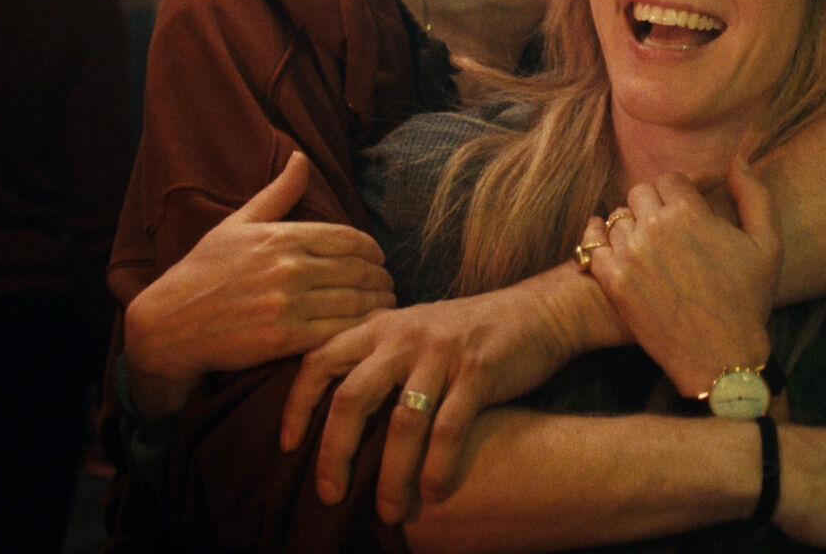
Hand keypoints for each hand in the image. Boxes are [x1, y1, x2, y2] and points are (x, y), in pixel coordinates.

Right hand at [124, 152, 395, 419]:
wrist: (167, 325)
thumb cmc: (203, 272)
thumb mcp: (237, 224)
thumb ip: (277, 193)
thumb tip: (302, 156)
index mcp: (280, 236)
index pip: (349, 238)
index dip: (373, 250)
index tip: (378, 258)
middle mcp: (287, 267)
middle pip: (358, 270)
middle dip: (381, 277)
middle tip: (389, 284)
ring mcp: (286, 304)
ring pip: (355, 301)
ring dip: (379, 304)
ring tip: (386, 305)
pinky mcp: (284, 340)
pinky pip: (339, 331)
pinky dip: (361, 329)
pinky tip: (368, 329)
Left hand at [281, 265, 603, 522]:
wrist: (538, 311)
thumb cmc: (469, 333)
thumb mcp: (413, 332)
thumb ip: (376, 359)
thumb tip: (334, 415)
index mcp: (379, 326)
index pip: (318, 362)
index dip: (296, 406)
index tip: (286, 448)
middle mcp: (403, 335)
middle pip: (351, 397)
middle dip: (335, 453)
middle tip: (330, 495)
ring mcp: (441, 352)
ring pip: (402, 422)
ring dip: (391, 475)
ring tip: (389, 513)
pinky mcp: (478, 371)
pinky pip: (449, 428)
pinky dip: (437, 467)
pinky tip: (433, 494)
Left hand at [587, 153, 780, 396]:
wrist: (720, 357)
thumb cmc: (748, 301)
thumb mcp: (768, 244)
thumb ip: (754, 193)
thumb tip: (737, 156)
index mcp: (691, 212)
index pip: (670, 179)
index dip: (681, 193)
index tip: (687, 211)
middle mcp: (655, 227)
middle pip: (641, 193)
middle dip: (655, 206)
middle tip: (669, 230)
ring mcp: (630, 254)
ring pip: (618, 217)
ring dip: (632, 226)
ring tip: (649, 247)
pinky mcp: (613, 281)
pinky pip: (594, 244)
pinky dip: (601, 242)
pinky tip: (617, 250)